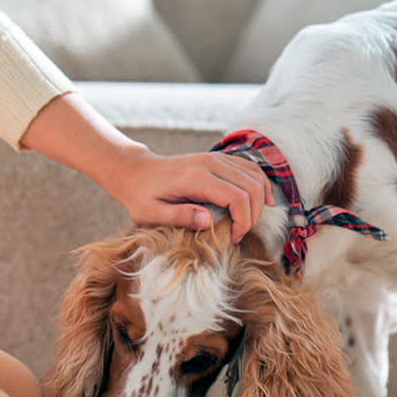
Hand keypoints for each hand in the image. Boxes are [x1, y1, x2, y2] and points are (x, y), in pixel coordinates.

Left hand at [108, 147, 273, 242]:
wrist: (135, 171)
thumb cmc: (140, 196)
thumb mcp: (151, 214)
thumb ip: (180, 217)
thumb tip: (209, 221)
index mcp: (196, 178)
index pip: (237, 198)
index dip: (243, 222)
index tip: (233, 239)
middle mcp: (210, 163)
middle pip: (251, 187)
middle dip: (253, 215)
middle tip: (239, 234)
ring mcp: (216, 158)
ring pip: (255, 175)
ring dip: (259, 200)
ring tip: (249, 222)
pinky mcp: (218, 158)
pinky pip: (249, 168)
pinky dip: (259, 184)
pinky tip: (262, 200)